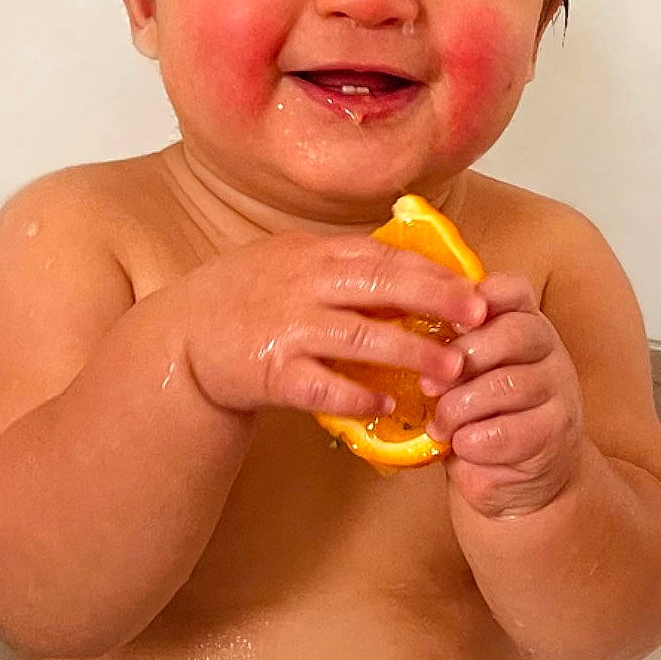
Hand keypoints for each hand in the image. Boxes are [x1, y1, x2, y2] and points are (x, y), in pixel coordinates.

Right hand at [179, 232, 484, 418]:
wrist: (182, 338)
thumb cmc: (245, 299)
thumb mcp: (290, 263)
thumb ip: (344, 265)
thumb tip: (412, 268)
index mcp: (312, 255)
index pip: (383, 257)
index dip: (433, 272)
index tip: (475, 288)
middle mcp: (302, 286)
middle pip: (379, 287)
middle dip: (434, 300)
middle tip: (478, 318)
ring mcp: (287, 329)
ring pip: (359, 338)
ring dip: (409, 352)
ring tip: (449, 369)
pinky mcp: (272, 373)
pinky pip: (322, 386)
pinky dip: (356, 395)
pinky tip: (385, 404)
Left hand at [427, 273, 583, 515]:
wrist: (514, 477)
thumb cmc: (479, 415)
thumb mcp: (463, 374)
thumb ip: (447, 347)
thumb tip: (399, 331)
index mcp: (523, 323)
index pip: (512, 291)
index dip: (479, 298)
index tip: (446, 321)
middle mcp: (548, 350)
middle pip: (515, 333)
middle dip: (463, 357)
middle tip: (429, 386)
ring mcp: (558, 392)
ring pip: (509, 384)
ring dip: (461, 407)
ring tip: (441, 424)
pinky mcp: (554, 434)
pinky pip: (509, 430)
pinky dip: (474, 441)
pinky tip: (461, 445)